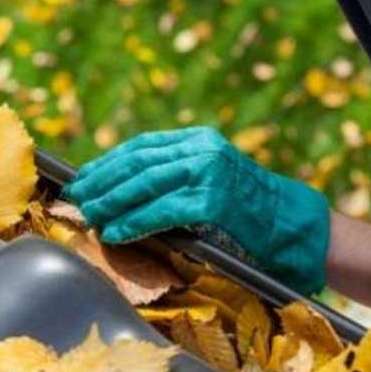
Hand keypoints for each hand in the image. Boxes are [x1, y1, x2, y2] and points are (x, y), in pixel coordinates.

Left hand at [64, 127, 329, 294]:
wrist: (294, 227)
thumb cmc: (247, 210)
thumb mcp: (210, 177)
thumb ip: (174, 175)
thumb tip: (120, 189)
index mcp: (198, 139)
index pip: (140, 146)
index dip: (107, 163)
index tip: (83, 178)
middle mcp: (202, 149)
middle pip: (137, 163)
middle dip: (101, 182)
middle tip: (76, 198)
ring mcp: (208, 173)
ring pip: (144, 184)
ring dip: (111, 202)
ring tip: (89, 215)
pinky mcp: (213, 201)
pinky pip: (161, 211)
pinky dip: (134, 222)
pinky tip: (116, 232)